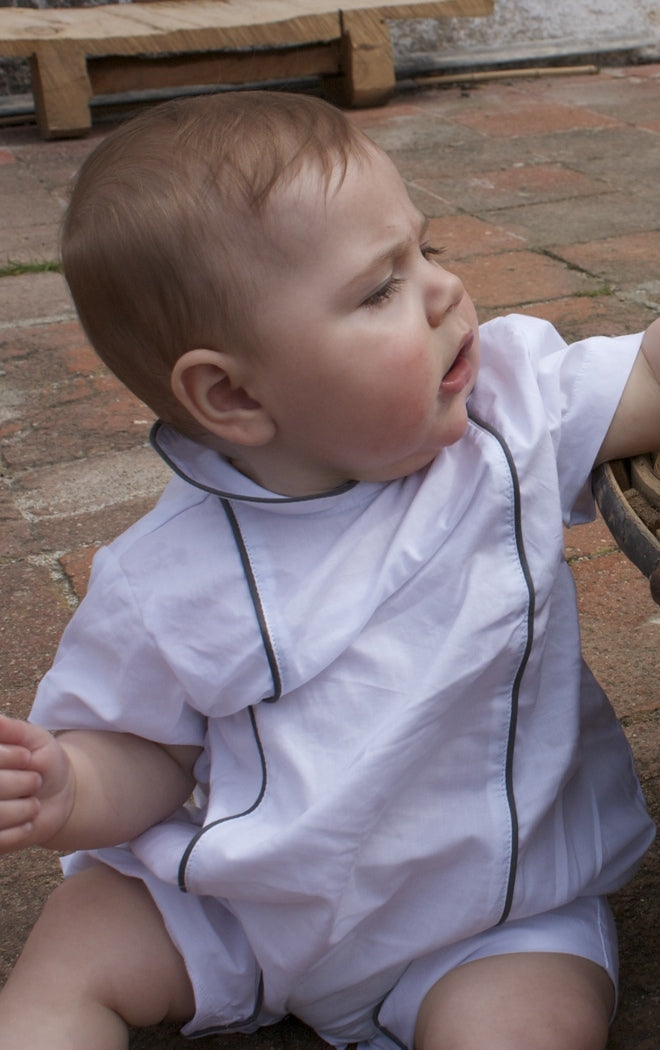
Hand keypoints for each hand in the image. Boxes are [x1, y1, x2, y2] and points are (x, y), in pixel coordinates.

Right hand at [0, 714, 74, 852]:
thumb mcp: (33, 739)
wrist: (57, 794)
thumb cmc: (41, 759)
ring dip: (23, 809)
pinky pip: (2, 841)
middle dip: (21, 783)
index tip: (27, 757)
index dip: (9, 758)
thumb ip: (12, 730)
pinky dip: (22, 830)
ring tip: (33, 803)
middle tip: (35, 781)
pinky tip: (29, 821)